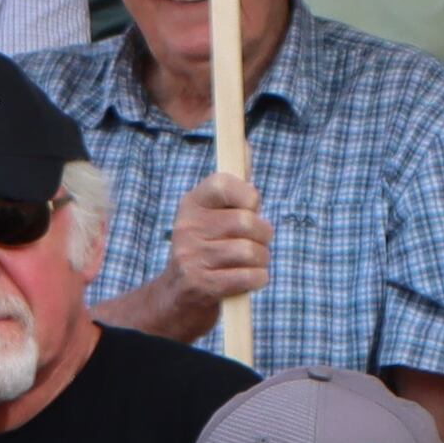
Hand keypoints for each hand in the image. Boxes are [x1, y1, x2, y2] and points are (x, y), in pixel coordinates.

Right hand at [163, 171, 271, 305]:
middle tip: (259, 242)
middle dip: (263, 235)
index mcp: (192, 204)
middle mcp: (186, 227)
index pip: (222, 183)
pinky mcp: (200, 284)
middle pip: (246, 222)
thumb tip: (245, 147)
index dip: (247, 194)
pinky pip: (248, 277)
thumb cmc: (208, 247)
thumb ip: (233, 184)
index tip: (252, 206)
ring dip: (262, 260)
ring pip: (250, 251)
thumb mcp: (213, 214)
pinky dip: (258, 279)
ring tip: (253, 262)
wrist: (179, 295)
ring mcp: (190, 257)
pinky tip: (250, 278)